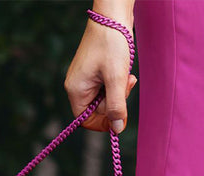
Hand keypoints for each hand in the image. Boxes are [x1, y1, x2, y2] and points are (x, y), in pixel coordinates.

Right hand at [64, 18, 136, 133]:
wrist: (112, 16)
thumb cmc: (112, 44)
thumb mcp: (116, 79)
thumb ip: (117, 106)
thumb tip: (117, 130)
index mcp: (76, 90)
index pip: (86, 121)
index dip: (103, 123)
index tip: (120, 116)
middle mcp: (77, 87)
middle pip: (98, 111)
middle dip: (116, 102)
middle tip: (126, 84)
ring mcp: (86, 80)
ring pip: (105, 100)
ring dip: (119, 93)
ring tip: (127, 76)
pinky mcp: (95, 74)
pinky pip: (107, 89)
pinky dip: (118, 85)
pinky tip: (124, 74)